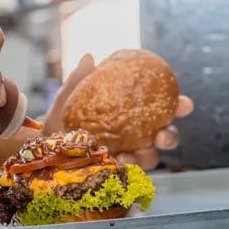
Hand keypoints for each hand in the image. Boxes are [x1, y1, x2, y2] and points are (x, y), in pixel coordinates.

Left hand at [42, 53, 193, 170]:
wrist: (44, 143)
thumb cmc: (63, 116)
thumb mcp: (69, 96)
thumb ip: (80, 79)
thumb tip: (89, 57)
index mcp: (133, 111)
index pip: (162, 107)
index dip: (177, 105)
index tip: (184, 103)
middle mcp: (136, 133)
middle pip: (165, 135)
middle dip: (170, 136)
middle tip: (163, 134)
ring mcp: (128, 153)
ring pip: (151, 157)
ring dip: (148, 156)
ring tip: (133, 154)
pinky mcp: (117, 170)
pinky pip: (130, 171)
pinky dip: (127, 167)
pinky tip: (118, 162)